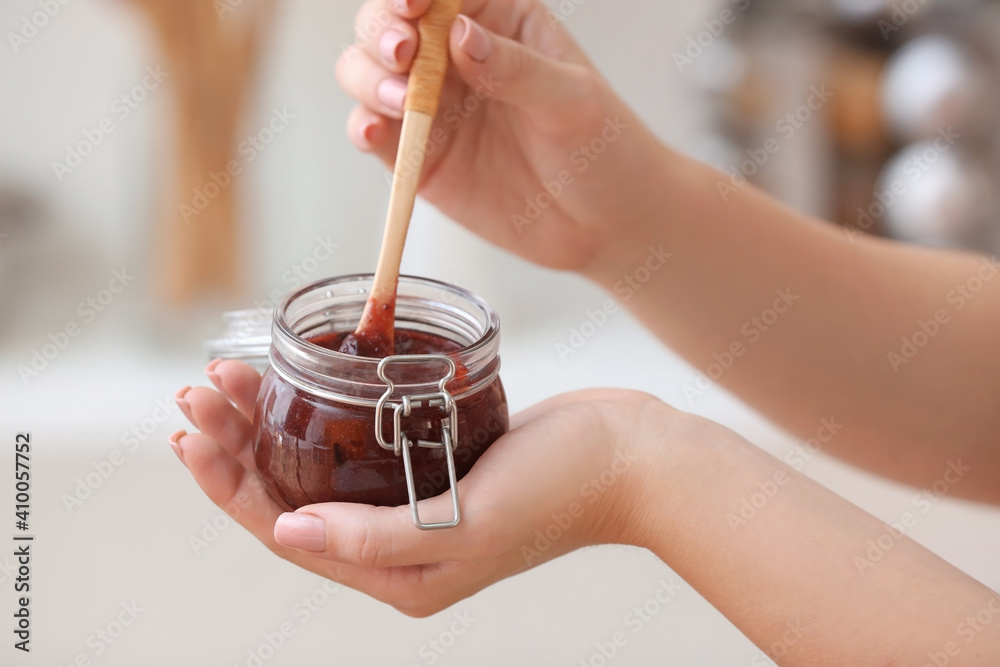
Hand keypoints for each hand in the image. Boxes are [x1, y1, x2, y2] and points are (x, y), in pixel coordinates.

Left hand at [172, 360, 671, 615]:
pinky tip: (300, 376)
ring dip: (271, 423)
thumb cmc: (564, 488)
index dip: (229, 484)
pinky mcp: (433, 460)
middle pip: (291, 494)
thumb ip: (378, 538)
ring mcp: (414, 501)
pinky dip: (320, 409)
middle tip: (202, 388)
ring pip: (318, 463)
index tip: (194, 431)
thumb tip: (288, 534)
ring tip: (233, 375)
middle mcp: (396, 545)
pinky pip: (357, 439)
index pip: (285, 531)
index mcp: (397, 574)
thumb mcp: (469, 522)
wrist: (633, 455)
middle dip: (239, 445)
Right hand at [337, 0, 670, 270]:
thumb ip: (515, 68)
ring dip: (367, 77)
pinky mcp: (420, 156)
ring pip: (367, 72)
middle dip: (383, 31)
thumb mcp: (572, 101)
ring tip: (396, 98)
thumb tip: (460, 36)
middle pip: (391, 24)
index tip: (413, 3)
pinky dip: (363, 127)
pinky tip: (375, 129)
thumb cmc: (604, 149)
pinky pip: (375, 134)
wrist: (605, 224)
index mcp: (498, 21)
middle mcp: (456, 58)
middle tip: (402, 53)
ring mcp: (434, 107)